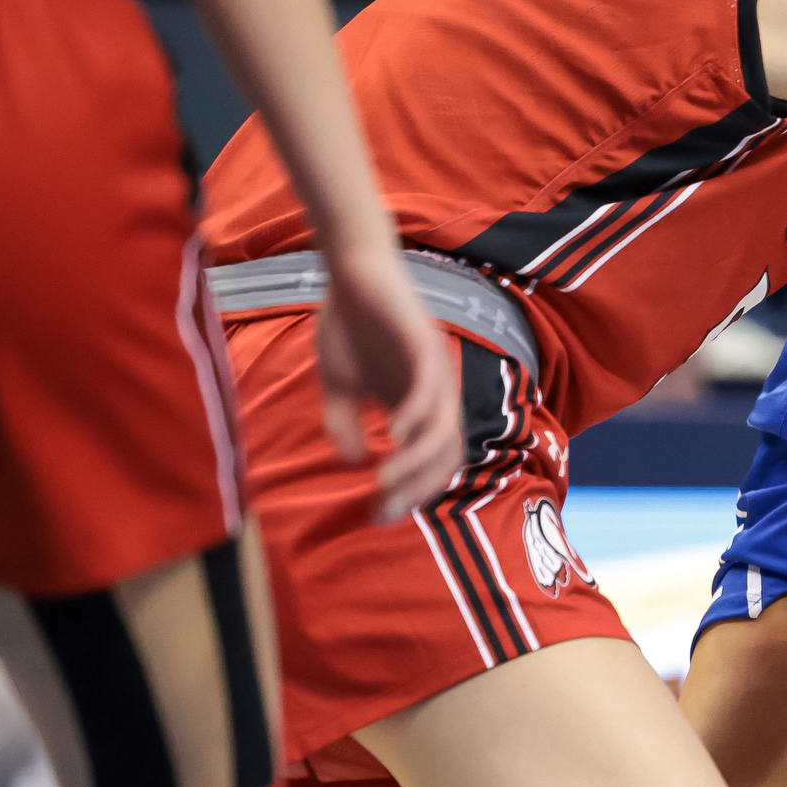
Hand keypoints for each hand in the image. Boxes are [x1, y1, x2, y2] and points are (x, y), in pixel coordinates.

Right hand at [314, 238, 461, 521]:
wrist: (351, 270)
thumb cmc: (349, 324)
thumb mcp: (339, 386)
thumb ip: (344, 425)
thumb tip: (354, 464)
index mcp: (418, 405)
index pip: (432, 462)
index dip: (411, 493)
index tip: (377, 516)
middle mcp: (435, 392)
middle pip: (447, 455)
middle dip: (418, 489)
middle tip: (385, 511)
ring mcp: (434, 368)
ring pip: (443, 429)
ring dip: (417, 461)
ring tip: (386, 483)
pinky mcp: (425, 343)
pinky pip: (431, 387)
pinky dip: (418, 415)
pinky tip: (396, 435)